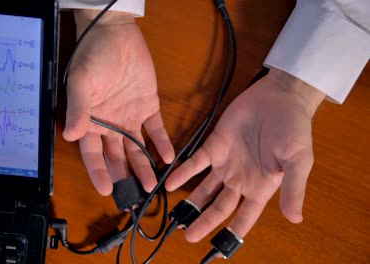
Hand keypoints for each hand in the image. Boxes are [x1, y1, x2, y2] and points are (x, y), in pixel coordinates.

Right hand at [63, 10, 174, 195]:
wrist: (115, 34)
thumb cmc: (92, 56)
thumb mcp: (81, 83)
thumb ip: (77, 109)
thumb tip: (70, 136)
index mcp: (90, 122)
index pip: (93, 154)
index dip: (98, 172)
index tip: (106, 190)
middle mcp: (109, 124)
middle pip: (116, 156)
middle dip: (124, 176)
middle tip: (134, 196)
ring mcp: (129, 116)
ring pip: (136, 148)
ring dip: (144, 165)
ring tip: (152, 185)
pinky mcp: (148, 106)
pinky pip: (156, 128)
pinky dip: (162, 142)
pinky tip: (168, 157)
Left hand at [165, 67, 324, 241]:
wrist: (280, 96)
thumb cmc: (294, 128)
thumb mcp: (299, 160)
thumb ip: (293, 188)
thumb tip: (294, 219)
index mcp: (261, 186)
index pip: (245, 216)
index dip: (233, 232)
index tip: (219, 249)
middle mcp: (240, 179)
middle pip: (220, 207)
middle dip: (205, 222)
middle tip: (188, 237)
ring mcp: (226, 162)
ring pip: (205, 188)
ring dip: (191, 202)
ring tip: (176, 218)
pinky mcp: (215, 144)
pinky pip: (196, 162)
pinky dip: (183, 173)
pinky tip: (170, 183)